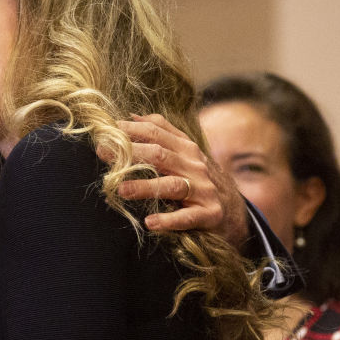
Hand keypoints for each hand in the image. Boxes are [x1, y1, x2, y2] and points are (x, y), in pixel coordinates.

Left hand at [112, 115, 244, 241]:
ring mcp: (204, 190)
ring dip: (146, 187)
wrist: (235, 212)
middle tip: (104, 155)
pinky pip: (187, 217)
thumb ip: (163, 133)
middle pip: (161, 155)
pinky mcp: (209, 214)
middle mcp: (195, 166)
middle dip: (131, 153)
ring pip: (172, 185)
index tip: (105, 132)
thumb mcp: (187, 153)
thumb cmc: (201, 180)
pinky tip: (150, 222)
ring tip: (121, 189)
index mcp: (187, 148)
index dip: (130, 131)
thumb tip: (133, 116)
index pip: (157, 132)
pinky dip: (169, 220)